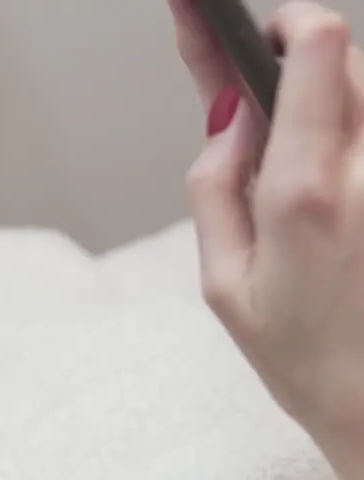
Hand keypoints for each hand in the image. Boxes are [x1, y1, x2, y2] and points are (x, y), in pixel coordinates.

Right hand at [172, 1, 363, 479]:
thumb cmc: (309, 362)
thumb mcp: (221, 284)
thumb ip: (212, 185)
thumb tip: (227, 117)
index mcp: (309, 193)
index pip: (316, 48)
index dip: (275, 18)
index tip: (233, 14)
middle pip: (346, 62)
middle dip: (298, 76)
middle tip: (257, 118)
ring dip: (332, 117)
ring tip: (305, 188)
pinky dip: (350, 153)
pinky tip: (336, 211)